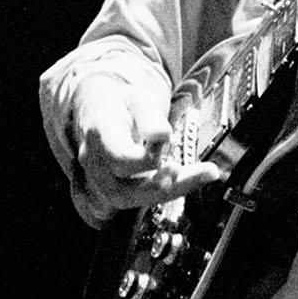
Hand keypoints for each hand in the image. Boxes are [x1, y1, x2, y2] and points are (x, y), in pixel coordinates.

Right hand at [70, 73, 222, 223]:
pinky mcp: (111, 192)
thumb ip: (150, 117)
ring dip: (170, 191)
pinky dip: (167, 191)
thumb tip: (163, 136)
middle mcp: (93, 161)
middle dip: (164, 185)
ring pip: (131, 199)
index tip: (170, 141)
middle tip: (204, 172)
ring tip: (203, 175)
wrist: (102, 114)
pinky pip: (138, 198)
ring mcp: (98, 180)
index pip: (118, 156)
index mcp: (99, 131)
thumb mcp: (139, 99)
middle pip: (123, 189)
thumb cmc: (124, 106)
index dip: (146, 158)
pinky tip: (192, 179)